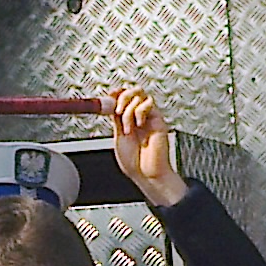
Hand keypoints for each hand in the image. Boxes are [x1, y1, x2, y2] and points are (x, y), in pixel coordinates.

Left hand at [108, 86, 188, 207]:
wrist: (146, 174)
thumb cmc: (134, 162)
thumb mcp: (118, 137)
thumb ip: (116, 119)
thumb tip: (109, 104)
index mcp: (128, 120)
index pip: (123, 97)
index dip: (116, 93)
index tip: (108, 96)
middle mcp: (139, 116)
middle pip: (133, 91)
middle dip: (123, 96)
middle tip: (118, 110)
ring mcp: (149, 117)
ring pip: (139, 94)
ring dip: (129, 109)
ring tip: (128, 128)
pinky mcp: (158, 120)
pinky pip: (148, 104)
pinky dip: (139, 111)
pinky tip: (138, 125)